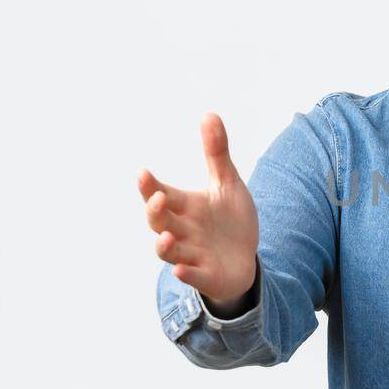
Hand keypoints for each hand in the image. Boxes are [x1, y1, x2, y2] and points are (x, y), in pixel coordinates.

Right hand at [138, 113, 259, 309]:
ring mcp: (192, 254)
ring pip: (169, 251)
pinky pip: (192, 275)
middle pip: (159, 221)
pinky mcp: (206, 274)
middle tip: (157, 198)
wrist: (245, 259)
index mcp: (184, 206)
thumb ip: (216, 153)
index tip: (143, 173)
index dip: (149, 186)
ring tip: (164, 236)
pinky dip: (186, 273)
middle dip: (155, 211)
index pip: (160, 194)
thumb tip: (209, 113)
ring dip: (164, 245)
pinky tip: (180, 269)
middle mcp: (182, 230)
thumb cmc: (230, 221)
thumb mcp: (227, 184)